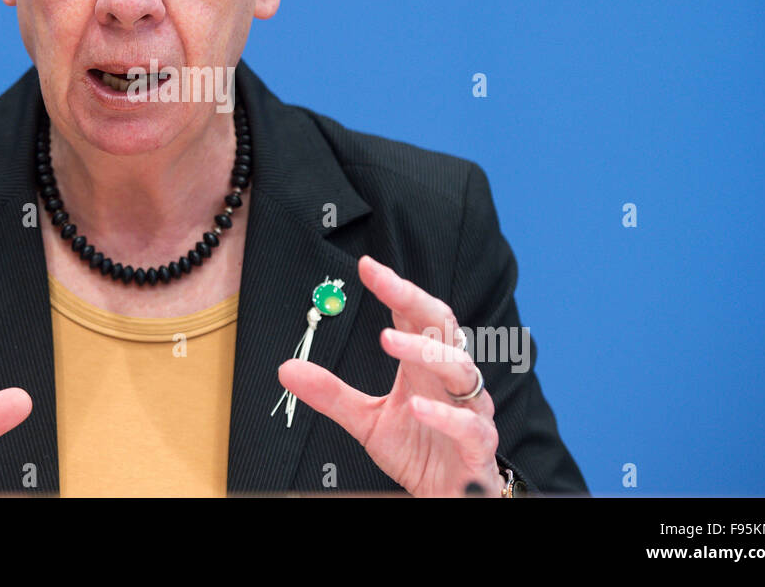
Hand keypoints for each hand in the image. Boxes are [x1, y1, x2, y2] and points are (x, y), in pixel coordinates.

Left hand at [277, 255, 503, 496]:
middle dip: (414, 300)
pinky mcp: (478, 446)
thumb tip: (286, 369)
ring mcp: (470, 410)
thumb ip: (331, 394)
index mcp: (425, 368)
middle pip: (442, 328)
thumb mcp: (366, 420)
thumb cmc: (418, 452)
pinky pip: (468, 425)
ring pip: (459, 369)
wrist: (447, 497)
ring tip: (388, 340)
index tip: (366, 267)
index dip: (394, 289)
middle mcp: (450, 381)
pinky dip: (443, 415)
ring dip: (425, 351)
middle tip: (385, 284)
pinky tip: (417, 406)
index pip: (414, 316)